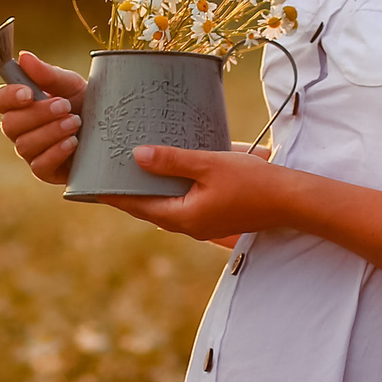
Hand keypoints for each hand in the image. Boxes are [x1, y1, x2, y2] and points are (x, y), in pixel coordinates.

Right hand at [0, 50, 87, 183]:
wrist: (111, 129)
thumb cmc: (85, 102)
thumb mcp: (70, 84)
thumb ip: (47, 73)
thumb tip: (24, 57)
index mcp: (21, 104)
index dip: (9, 97)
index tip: (29, 93)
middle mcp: (21, 129)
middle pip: (9, 124)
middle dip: (38, 114)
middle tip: (64, 106)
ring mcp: (31, 151)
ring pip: (24, 145)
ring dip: (50, 132)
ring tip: (75, 122)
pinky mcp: (46, 170)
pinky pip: (39, 166)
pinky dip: (56, 152)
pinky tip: (73, 142)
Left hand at [99, 143, 290, 244]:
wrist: (292, 201)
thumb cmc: (253, 181)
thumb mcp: (209, 164)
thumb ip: (172, 160)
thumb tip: (137, 155)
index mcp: (183, 217)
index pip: (137, 206)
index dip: (112, 194)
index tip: (89, 184)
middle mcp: (189, 226)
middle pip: (147, 208)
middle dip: (126, 192)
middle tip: (104, 173)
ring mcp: (202, 225)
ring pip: (164, 207)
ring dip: (148, 191)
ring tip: (129, 171)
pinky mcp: (214, 218)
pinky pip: (182, 205)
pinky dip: (168, 191)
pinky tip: (166, 174)